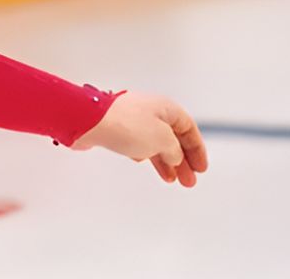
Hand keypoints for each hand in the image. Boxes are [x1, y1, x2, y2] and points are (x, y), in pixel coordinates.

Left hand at [69, 90, 207, 187]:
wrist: (88, 121)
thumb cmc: (126, 125)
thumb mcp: (163, 140)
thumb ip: (175, 151)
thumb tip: (174, 156)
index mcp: (165, 108)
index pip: (188, 128)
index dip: (197, 149)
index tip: (201, 168)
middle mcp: (149, 111)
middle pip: (173, 137)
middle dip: (183, 160)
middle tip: (188, 181)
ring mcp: (132, 119)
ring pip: (155, 142)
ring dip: (165, 161)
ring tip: (172, 179)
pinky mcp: (116, 128)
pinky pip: (137, 142)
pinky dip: (145, 154)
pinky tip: (145, 163)